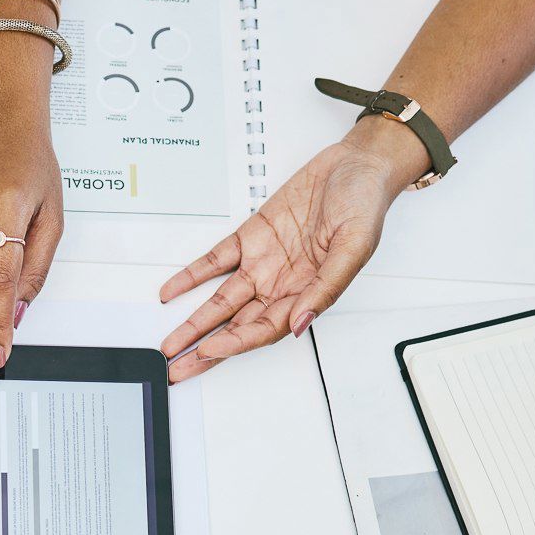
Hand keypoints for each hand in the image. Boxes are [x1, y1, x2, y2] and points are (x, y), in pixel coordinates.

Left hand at [159, 119, 415, 382]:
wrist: (356, 166)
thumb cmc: (364, 205)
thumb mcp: (354, 247)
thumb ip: (326, 288)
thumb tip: (301, 322)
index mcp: (307, 293)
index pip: (263, 329)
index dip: (234, 343)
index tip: (208, 352)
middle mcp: (281, 284)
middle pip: (236, 326)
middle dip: (205, 349)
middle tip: (177, 368)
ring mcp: (263, 263)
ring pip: (220, 301)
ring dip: (194, 323)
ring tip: (170, 344)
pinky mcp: (250, 237)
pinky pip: (214, 262)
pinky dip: (191, 277)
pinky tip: (172, 292)